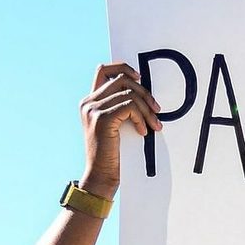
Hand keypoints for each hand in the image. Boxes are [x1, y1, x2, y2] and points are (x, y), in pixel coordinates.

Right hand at [79, 63, 161, 198]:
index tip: (140, 79)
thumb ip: (121, 108)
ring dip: (147, 109)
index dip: (123, 67)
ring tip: (154, 125)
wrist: (101, 177)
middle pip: (122, 79)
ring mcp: (93, 109)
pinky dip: (141, 118)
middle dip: (144, 92)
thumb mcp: (115, 126)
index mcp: (90, 102)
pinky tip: (143, 131)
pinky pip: (130, 106)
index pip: (103, 69)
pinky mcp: (102, 118)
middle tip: (157, 110)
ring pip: (129, 93)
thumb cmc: (112, 155)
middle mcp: (88, 102)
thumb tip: (144, 92)